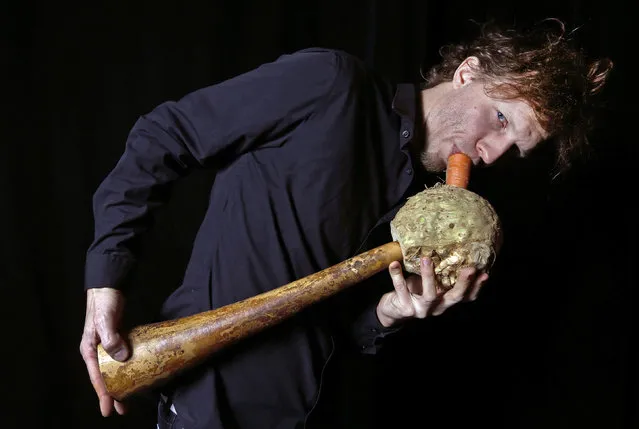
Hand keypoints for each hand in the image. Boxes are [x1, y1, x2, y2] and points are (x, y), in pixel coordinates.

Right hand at [79, 287, 129, 416]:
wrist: (109, 287)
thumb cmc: (103, 302)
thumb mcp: (105, 321)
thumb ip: (111, 339)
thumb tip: (122, 357)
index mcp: (89, 349)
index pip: (97, 376)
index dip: (103, 394)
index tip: (108, 409)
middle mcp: (97, 349)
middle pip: (105, 376)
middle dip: (112, 393)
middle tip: (121, 409)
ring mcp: (107, 344)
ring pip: (113, 368)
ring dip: (120, 382)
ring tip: (129, 396)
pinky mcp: (117, 338)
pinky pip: (120, 357)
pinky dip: (126, 367)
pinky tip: (134, 372)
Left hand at [376, 257, 488, 326]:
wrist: (392, 311)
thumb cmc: (414, 292)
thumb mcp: (429, 285)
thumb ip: (440, 275)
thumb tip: (449, 249)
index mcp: (446, 301)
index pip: (467, 297)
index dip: (477, 287)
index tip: (485, 274)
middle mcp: (438, 307)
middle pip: (455, 297)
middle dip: (463, 283)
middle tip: (470, 269)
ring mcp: (422, 310)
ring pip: (430, 294)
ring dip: (429, 276)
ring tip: (427, 258)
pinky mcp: (406, 309)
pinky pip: (402, 290)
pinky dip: (397, 276)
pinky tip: (394, 264)